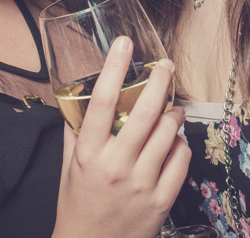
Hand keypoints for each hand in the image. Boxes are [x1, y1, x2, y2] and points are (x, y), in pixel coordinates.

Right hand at [53, 37, 190, 237]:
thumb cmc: (78, 206)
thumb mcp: (69, 168)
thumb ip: (75, 133)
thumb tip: (78, 98)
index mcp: (88, 155)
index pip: (100, 102)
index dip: (114, 67)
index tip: (124, 43)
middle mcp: (115, 167)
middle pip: (144, 113)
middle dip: (159, 82)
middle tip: (166, 66)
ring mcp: (141, 185)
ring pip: (167, 133)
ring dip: (173, 113)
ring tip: (173, 107)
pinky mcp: (161, 201)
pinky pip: (181, 159)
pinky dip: (180, 145)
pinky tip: (174, 141)